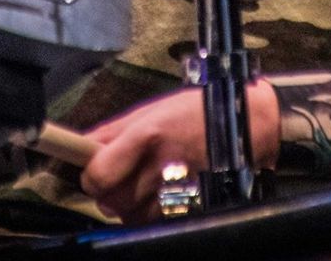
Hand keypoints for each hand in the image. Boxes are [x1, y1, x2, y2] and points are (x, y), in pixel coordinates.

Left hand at [79, 82, 278, 223]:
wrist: (249, 126)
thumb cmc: (199, 112)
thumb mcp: (153, 109)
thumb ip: (113, 130)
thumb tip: (81, 144)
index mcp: (147, 136)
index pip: (97, 175)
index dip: (92, 174)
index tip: (96, 168)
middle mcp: (160, 167)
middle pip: (109, 200)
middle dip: (111, 188)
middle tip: (128, 172)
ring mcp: (176, 193)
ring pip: (129, 215)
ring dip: (132, 203)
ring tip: (152, 179)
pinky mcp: (189, 210)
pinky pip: (152, 222)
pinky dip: (152, 212)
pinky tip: (166, 190)